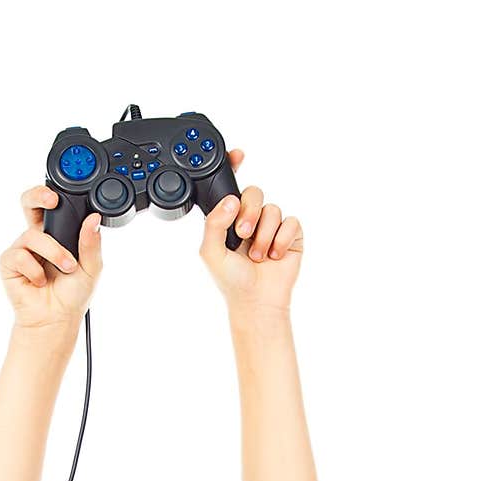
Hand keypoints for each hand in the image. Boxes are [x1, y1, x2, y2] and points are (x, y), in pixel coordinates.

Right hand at [0, 186, 102, 332]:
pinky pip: (20, 256)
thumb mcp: (92, 268)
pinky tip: (40, 282)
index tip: (59, 196)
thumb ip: (91, 243)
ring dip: (53, 252)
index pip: (51, 207)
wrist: (56, 320)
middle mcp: (37, 238)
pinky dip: (34, 270)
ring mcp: (21, 250)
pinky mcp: (9, 264)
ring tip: (65, 268)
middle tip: (51, 200)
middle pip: (28, 203)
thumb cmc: (72, 296)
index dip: (52, 195)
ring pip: (33, 236)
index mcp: (56, 234)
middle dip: (37, 195)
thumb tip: (94, 219)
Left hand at [199, 150, 303, 315]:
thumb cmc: (232, 280)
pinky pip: (291, 222)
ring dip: (263, 235)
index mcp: (229, 219)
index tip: (238, 155)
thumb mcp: (210, 252)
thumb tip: (231, 200)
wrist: (256, 302)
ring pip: (272, 208)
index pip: (231, 187)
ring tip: (258, 256)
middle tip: (242, 235)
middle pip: (254, 192)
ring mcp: (272, 225)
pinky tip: (275, 256)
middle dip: (249, 212)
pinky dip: (281, 239)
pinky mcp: (291, 234)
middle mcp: (251, 218)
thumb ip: (213, 223)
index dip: (235, 167)